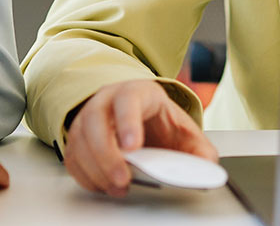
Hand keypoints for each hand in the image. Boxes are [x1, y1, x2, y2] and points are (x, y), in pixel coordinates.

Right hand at [63, 79, 217, 196]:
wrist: (142, 118)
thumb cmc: (160, 122)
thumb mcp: (185, 131)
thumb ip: (200, 149)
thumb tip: (207, 165)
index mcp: (138, 92)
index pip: (128, 99)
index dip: (128, 121)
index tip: (132, 146)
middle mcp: (107, 100)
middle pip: (95, 120)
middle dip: (107, 154)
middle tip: (123, 178)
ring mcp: (88, 118)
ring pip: (79, 140)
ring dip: (95, 169)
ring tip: (117, 186)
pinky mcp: (78, 139)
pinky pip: (73, 158)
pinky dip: (86, 175)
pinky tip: (103, 184)